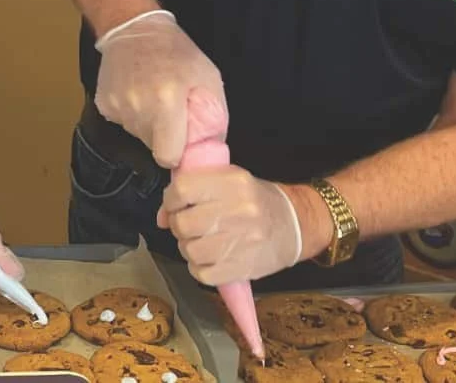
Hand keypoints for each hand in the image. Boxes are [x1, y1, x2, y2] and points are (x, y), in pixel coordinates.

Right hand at [94, 10, 226, 166]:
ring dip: (148, 123)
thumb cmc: (177, 51)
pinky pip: (123, 122)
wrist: (135, 26)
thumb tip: (210, 150)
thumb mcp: (208, 77)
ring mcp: (117, 106)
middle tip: (170, 110)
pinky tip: (136, 91)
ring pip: (138, 135)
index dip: (177, 152)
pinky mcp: (103, 103)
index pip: (167, 156)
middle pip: (152, 146)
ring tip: (153, 95)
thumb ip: (213, 116)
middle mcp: (138, 107)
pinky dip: (131, 113)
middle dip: (164, 135)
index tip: (181, 139)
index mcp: (167, 101)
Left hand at [158, 165, 302, 285]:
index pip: (182, 189)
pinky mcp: (242, 268)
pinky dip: (199, 268)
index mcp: (232, 182)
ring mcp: (240, 242)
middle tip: (187, 225)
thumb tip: (162, 215)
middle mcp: (237, 210)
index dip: (170, 200)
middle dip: (178, 226)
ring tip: (200, 241)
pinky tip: (209, 258)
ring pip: (190, 250)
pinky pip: (202, 274)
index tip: (174, 205)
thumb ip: (195, 189)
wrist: (294, 225)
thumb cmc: (256, 200)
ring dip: (188, 248)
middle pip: (183, 223)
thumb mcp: (230, 180)